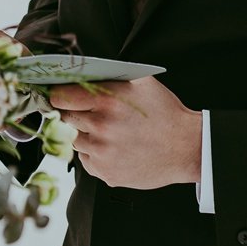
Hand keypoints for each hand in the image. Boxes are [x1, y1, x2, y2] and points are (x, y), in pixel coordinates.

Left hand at [50, 75, 201, 191]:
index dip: (61, 95)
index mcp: (107, 101)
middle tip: (96, 114)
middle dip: (77, 114)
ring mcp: (103, 153)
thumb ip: (109, 76)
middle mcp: (102, 128)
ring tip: (112, 133)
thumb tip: (81, 72)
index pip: (61, 97)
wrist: (186, 147)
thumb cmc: (165, 113)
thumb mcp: (141, 83)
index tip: (62, 96)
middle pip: (66, 118)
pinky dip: (96, 155)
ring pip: (76, 140)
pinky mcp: (106, 173)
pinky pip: (86, 161)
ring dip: (88, 136)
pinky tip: (116, 149)